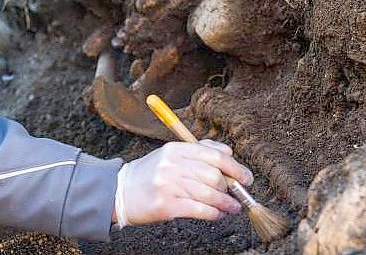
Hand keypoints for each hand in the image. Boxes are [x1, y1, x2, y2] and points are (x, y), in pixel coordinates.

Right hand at [113, 139, 252, 226]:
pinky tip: (217, 215)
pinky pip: (199, 209)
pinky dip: (213, 214)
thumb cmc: (149, 175)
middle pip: (214, 176)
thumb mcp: (169, 155)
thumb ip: (197, 153)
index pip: (214, 155)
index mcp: (176, 149)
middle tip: (236, 196)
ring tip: (232, 208)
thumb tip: (229, 155)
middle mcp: (173, 165)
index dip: (235, 167)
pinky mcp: (166, 205)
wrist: (120, 192)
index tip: (246, 177)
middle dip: (230, 188)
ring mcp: (169, 185)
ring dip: (226, 204)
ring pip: (209, 194)